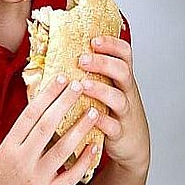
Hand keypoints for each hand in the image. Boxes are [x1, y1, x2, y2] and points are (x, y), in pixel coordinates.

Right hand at [0, 74, 99, 184]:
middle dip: (65, 103)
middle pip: (47, 126)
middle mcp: (21, 160)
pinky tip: (95, 146)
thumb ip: (23, 132)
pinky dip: (83, 161)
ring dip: (80, 128)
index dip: (47, 94)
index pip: (30, 114)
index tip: (61, 77)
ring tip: (94, 111)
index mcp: (9, 145)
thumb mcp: (4, 149)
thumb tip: (46, 103)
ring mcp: (35, 178)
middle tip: (79, 85)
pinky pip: (70, 176)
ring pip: (62, 149)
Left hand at [78, 36, 149, 173]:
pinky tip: (89, 116)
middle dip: (103, 63)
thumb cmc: (110, 111)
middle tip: (82, 60)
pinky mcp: (120, 133)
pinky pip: (114, 126)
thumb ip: (88, 72)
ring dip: (101, 90)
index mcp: (120, 78)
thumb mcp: (105, 88)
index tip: (94, 40)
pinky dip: (102, 121)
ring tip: (83, 85)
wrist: (131, 144)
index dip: (112, 44)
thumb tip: (53, 53)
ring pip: (119, 98)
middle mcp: (126, 92)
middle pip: (123, 71)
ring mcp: (124, 112)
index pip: (124, 54)